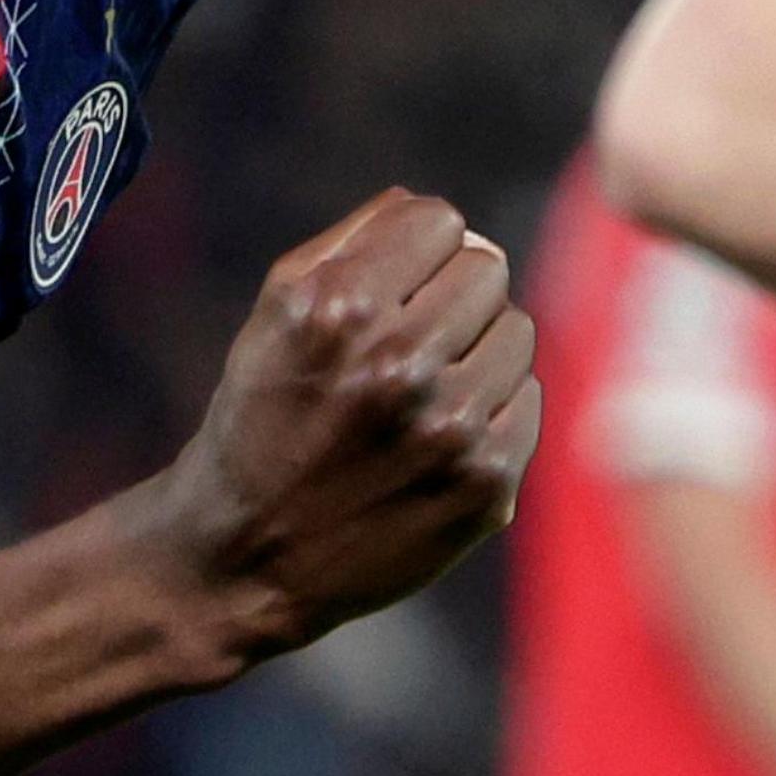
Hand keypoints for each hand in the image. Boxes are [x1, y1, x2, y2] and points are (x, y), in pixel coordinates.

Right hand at [128, 189, 539, 659]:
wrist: (249, 556)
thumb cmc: (263, 417)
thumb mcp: (276, 311)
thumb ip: (356, 240)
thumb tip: (446, 218)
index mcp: (340, 309)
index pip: (440, 222)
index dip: (414, 251)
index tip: (389, 288)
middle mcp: (399, 365)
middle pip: (487, 270)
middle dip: (448, 297)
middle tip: (405, 343)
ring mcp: (450, 431)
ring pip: (517, 332)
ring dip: (476, 351)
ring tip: (422, 392)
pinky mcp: (486, 487)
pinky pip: (526, 399)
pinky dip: (490, 410)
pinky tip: (436, 439)